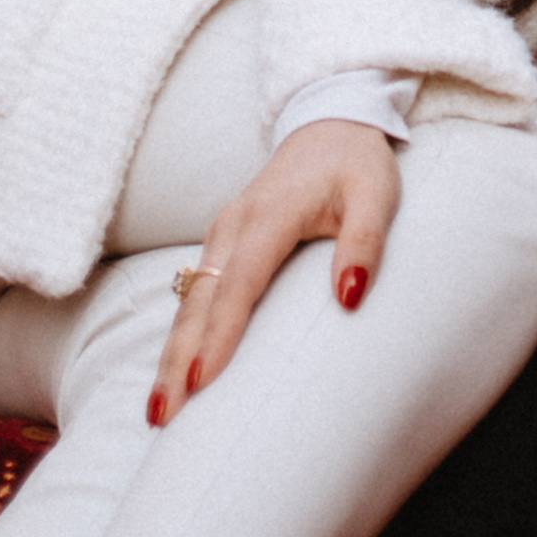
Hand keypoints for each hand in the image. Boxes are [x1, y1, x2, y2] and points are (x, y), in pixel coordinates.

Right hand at [149, 121, 400, 414]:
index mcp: (269, 214)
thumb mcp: (376, 195)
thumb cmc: (356, 164)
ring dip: (171, 354)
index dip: (219, 333)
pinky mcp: (221, 241)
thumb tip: (349, 298)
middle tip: (164, 416)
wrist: (330, 120)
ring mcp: (221, 232)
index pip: (239, 281)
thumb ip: (365, 243)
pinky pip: (195, 294)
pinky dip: (181, 335)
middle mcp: (234, 224)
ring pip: (189, 301)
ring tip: (159, 411)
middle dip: (178, 360)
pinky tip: (173, 373)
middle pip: (199, 301)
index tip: (201, 380)